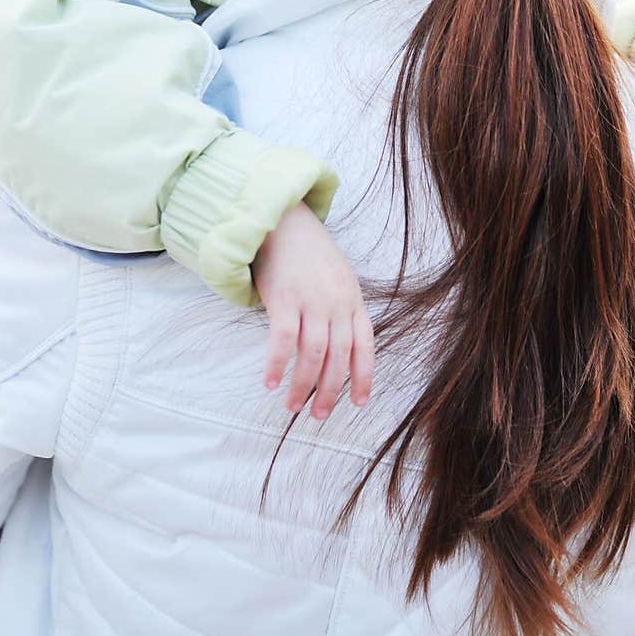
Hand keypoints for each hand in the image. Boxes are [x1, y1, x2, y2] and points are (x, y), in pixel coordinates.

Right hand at [252, 202, 373, 419]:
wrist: (283, 220)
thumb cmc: (307, 252)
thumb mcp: (337, 277)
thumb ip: (341, 307)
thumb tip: (335, 346)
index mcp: (353, 299)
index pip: (365, 345)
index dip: (364, 376)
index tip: (359, 403)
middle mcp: (336, 302)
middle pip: (338, 356)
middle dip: (329, 390)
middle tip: (318, 415)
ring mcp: (311, 299)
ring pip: (312, 354)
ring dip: (302, 385)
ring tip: (292, 406)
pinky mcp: (284, 297)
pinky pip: (283, 339)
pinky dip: (276, 363)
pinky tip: (269, 381)